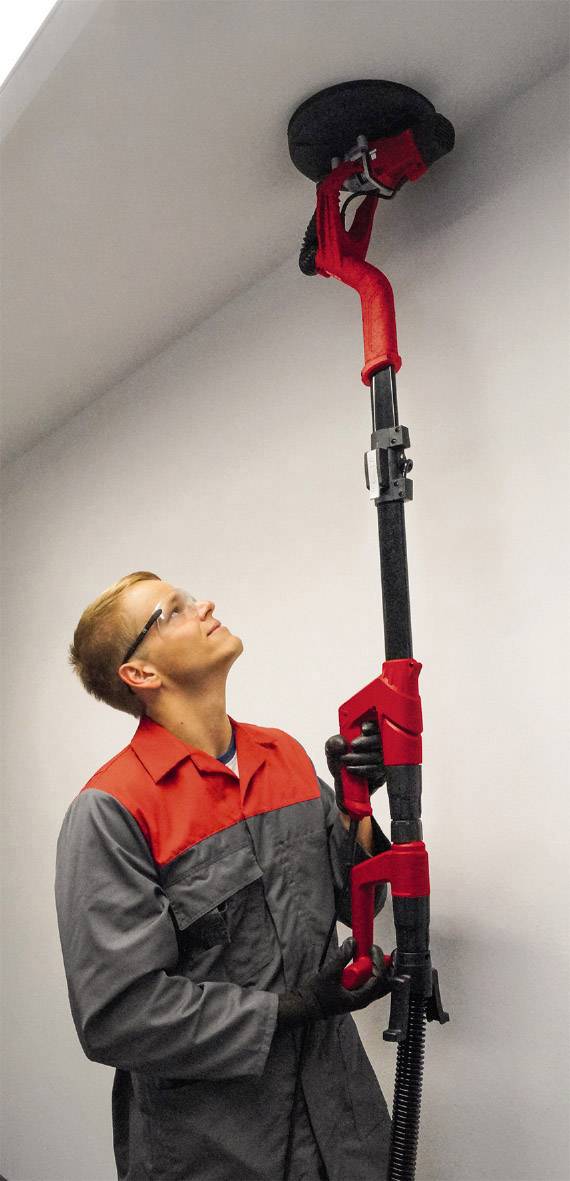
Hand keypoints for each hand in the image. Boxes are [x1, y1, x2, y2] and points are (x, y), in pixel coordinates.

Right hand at [277, 938, 391, 1028]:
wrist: (308, 1005)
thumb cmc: (318, 994)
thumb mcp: (330, 973)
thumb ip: (342, 957)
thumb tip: (352, 942)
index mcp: (360, 997)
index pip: (377, 978)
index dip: (378, 962)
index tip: (372, 948)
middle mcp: (363, 999)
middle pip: (384, 984)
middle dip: (390, 969)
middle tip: (392, 954)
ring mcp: (360, 997)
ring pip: (379, 986)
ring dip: (384, 972)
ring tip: (388, 958)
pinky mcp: (356, 994)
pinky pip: (371, 984)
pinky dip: (375, 974)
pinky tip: (374, 964)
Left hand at [325, 718, 385, 813]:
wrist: (341, 787)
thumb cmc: (339, 763)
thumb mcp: (331, 751)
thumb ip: (333, 743)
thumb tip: (342, 744)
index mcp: (367, 736)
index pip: (377, 726)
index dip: (373, 726)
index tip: (363, 729)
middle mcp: (378, 748)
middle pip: (382, 741)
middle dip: (367, 742)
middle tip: (353, 745)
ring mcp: (382, 762)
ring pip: (379, 757)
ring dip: (362, 757)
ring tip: (346, 760)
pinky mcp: (382, 776)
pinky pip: (378, 772)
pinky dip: (364, 770)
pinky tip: (351, 769)